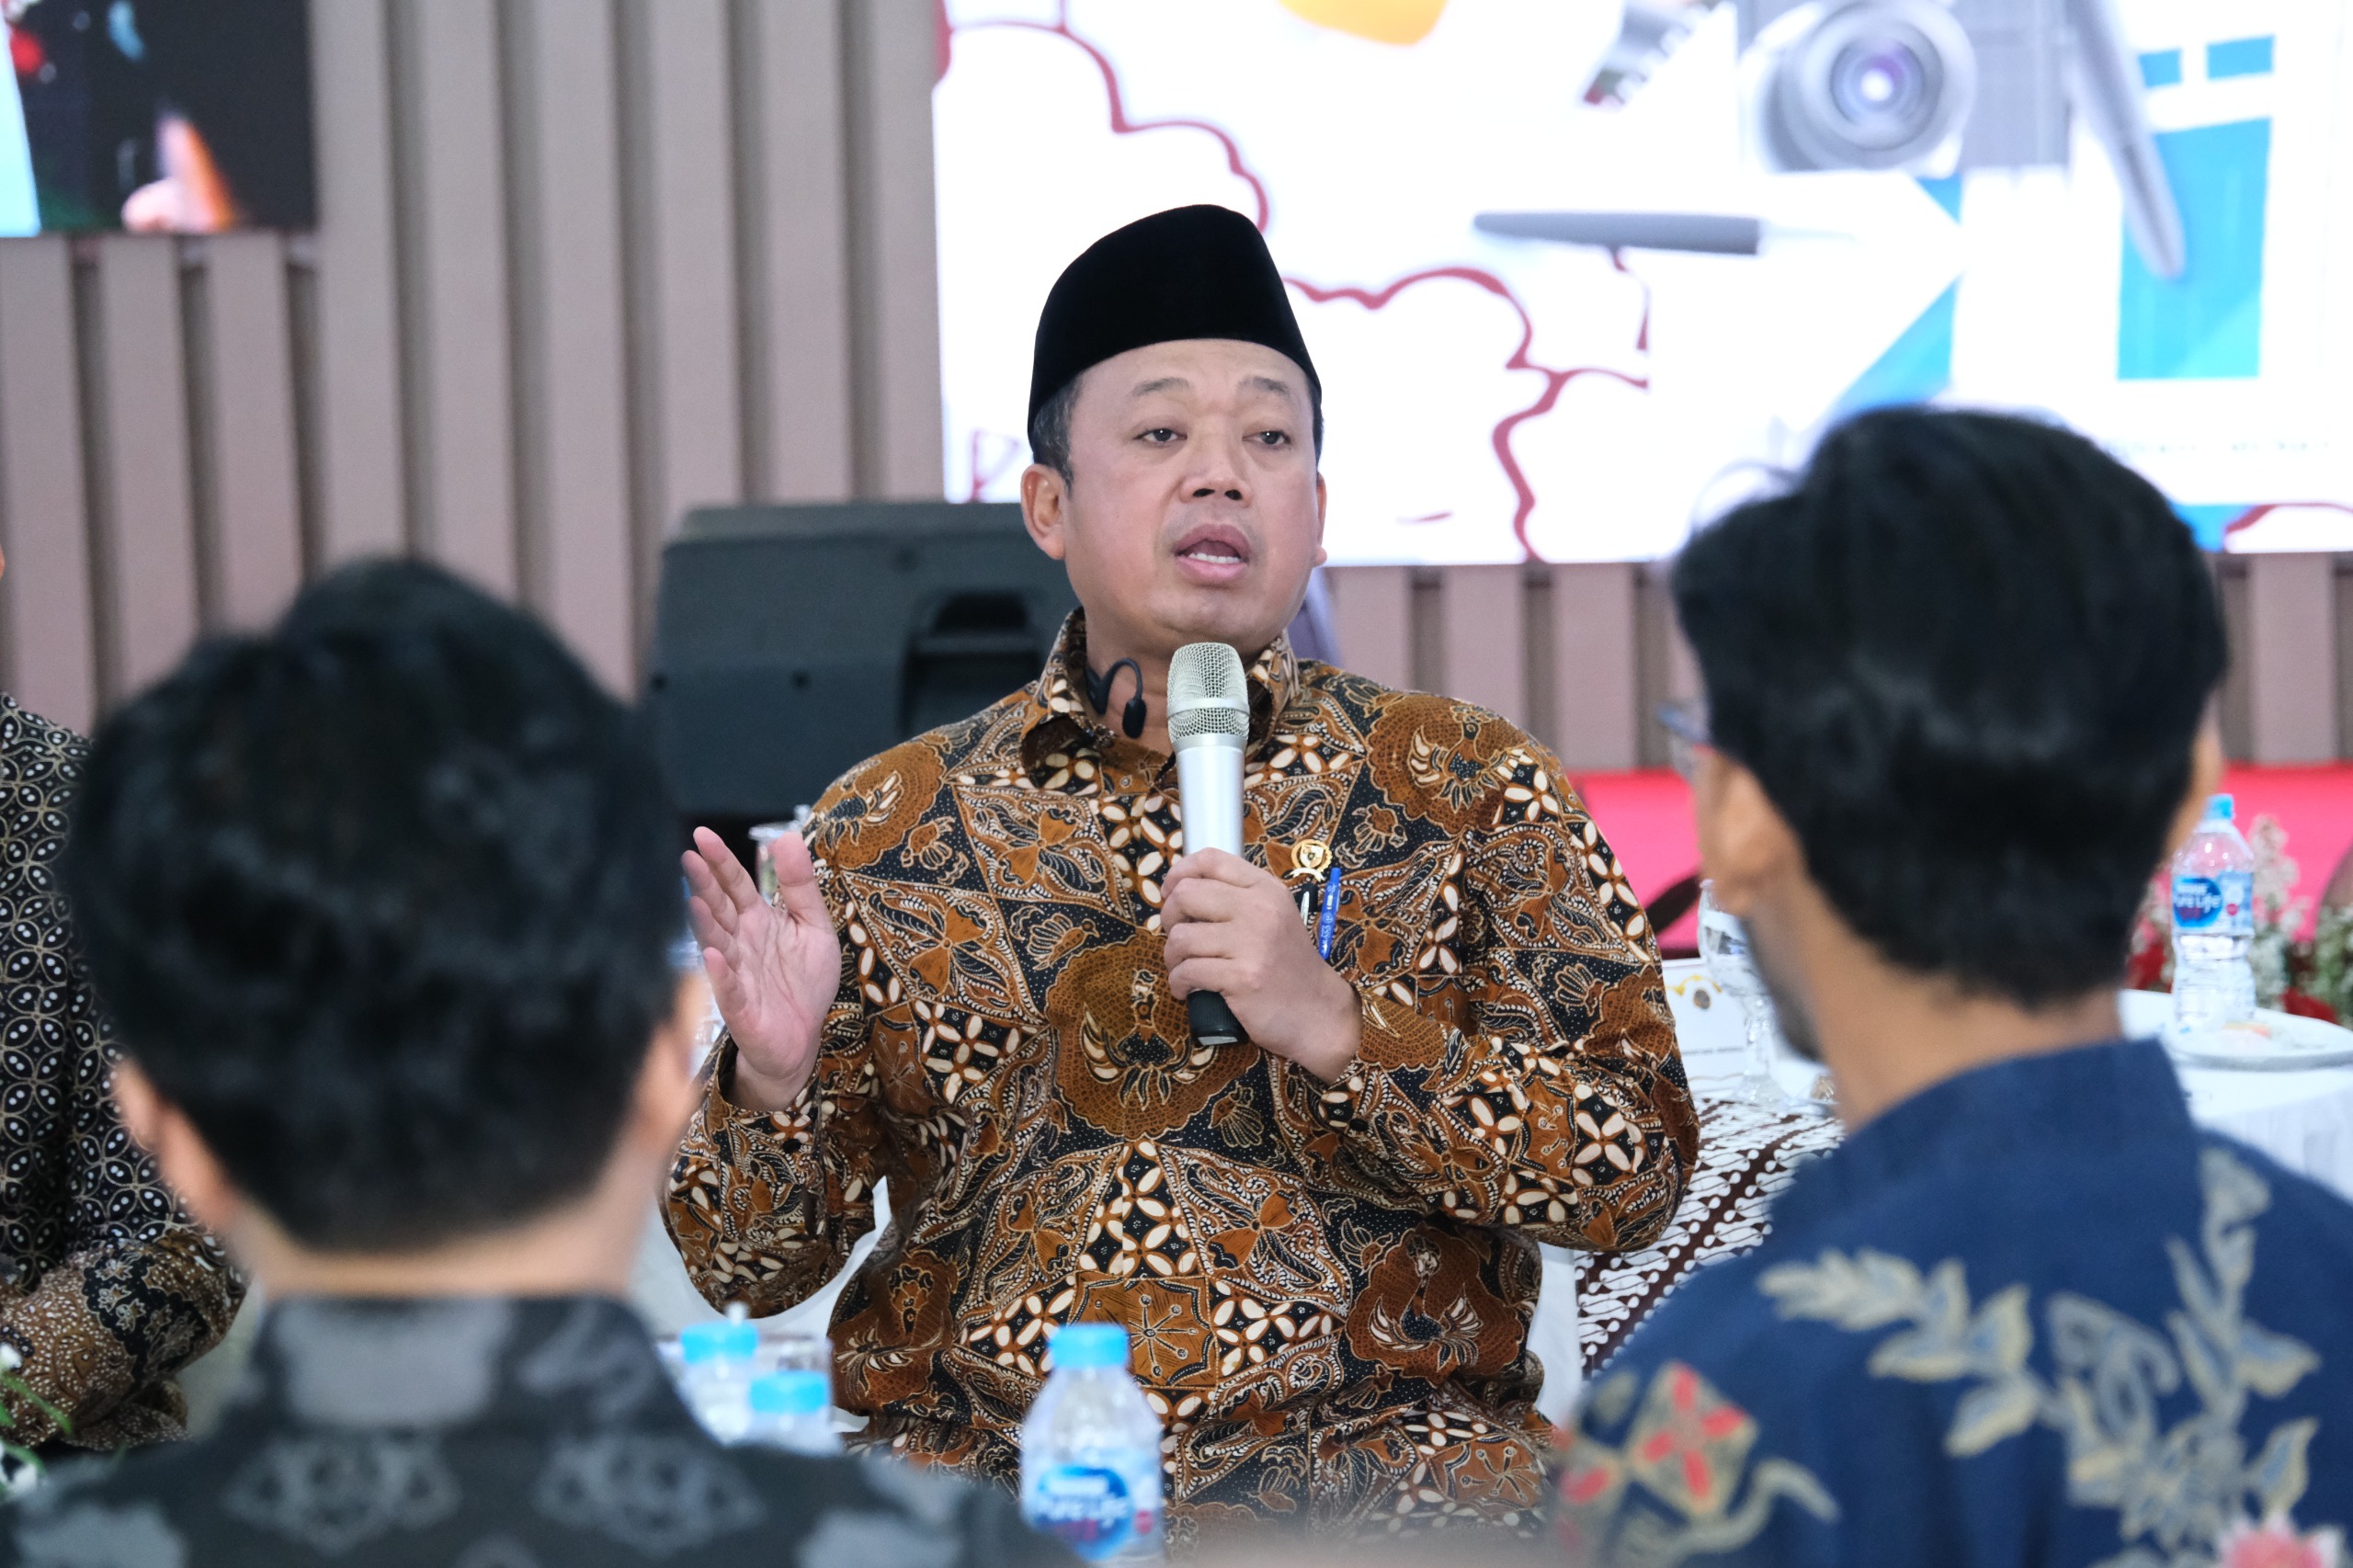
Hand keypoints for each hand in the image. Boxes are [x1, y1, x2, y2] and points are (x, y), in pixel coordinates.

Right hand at [682, 827, 841, 1110]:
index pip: (736, 885)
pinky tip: (712, 955)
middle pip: (720, 908)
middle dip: (704, 884)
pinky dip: (720, 973)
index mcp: (758, 920)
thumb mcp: (814, 926)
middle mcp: (741, 943)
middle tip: (688, 856)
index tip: (702, 834)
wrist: (803, 1037)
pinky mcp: (741, 1007)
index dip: (721, 861)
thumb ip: (801, 886)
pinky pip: (729, 988)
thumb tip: (786, 837)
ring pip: (718, 943)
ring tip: (693, 900)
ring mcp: (736, 973)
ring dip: (705, 924)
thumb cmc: (804, 981)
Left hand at [1162, 849, 1360, 1082]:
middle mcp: (1260, 909)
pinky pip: (1187, 972)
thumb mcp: (1274, 918)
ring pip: (1181, 937)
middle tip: (1178, 938)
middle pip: (1186, 894)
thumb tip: (1181, 892)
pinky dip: (1178, 983)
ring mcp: (1251, 943)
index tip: (1171, 892)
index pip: (1211, 859)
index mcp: (1266, 889)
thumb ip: (1238, 899)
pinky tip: (1187, 990)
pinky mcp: (1241, 977)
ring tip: (1183, 969)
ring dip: (1172, 957)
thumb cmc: (1287, 966)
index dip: (1180, 873)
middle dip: (1169, 917)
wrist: (1318, 1012)